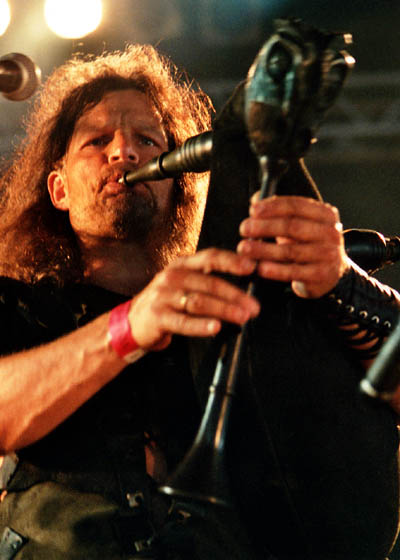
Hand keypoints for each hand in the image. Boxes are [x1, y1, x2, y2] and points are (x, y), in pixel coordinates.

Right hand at [128, 248, 259, 350]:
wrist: (133, 321)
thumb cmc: (166, 302)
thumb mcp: (184, 284)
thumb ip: (208, 281)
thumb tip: (244, 293)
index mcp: (182, 265)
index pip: (210, 257)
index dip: (232, 261)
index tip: (252, 267)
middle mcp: (172, 276)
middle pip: (209, 283)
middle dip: (235, 295)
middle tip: (253, 307)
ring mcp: (163, 295)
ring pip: (199, 301)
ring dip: (223, 310)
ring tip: (241, 317)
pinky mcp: (157, 315)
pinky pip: (183, 321)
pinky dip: (201, 325)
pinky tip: (215, 328)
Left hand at [237, 194, 349, 298]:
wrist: (328, 272)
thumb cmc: (306, 243)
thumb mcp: (297, 223)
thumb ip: (277, 210)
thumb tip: (256, 199)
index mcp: (325, 214)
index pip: (296, 206)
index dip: (272, 207)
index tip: (252, 211)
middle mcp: (331, 232)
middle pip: (293, 227)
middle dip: (265, 227)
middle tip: (244, 229)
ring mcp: (329, 254)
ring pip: (291, 251)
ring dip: (264, 250)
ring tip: (245, 249)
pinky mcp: (323, 275)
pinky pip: (295, 271)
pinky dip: (276, 270)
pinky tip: (260, 268)